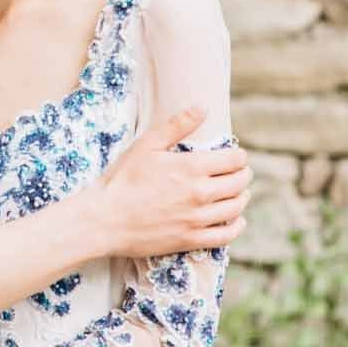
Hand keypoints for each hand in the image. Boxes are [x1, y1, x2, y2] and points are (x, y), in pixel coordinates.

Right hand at [94, 107, 251, 259]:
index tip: (235, 156)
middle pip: (239, 183)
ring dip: (242, 197)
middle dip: (243, 175)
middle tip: (239, 172)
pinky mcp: (191, 240)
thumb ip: (177, 125)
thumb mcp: (146, 145)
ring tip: (238, 193)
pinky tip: (236, 220)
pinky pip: (226, 236)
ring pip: (236, 207)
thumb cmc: (122, 179)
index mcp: (191, 167)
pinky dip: (237, 226)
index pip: (234, 160)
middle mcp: (199, 193)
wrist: (104, 219)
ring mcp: (196, 219)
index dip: (239, 156)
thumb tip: (203, 107)